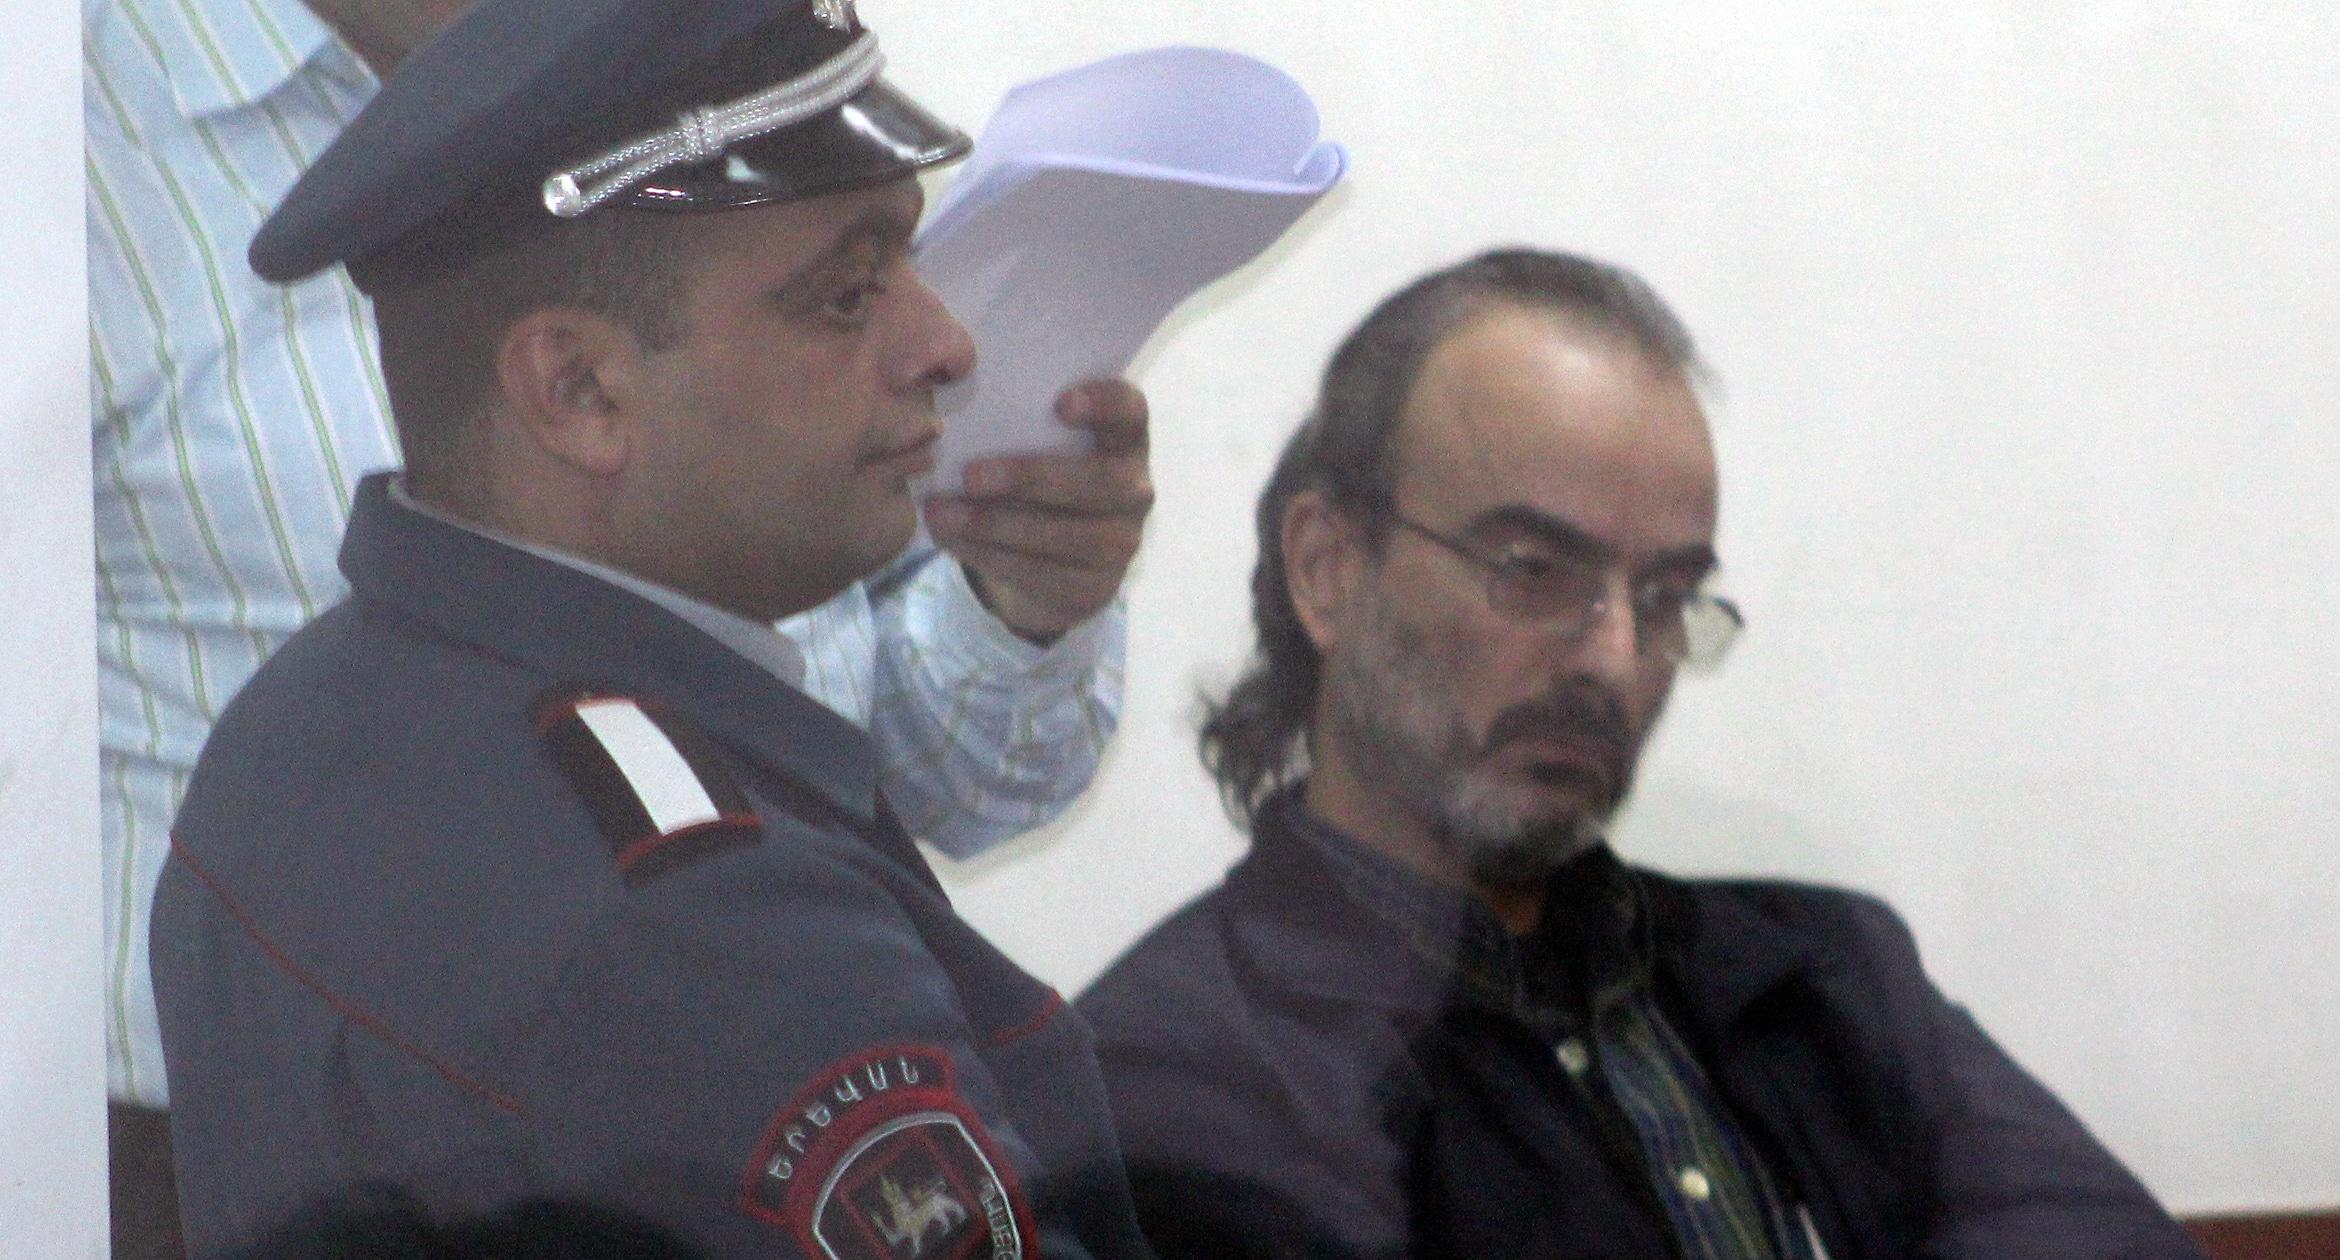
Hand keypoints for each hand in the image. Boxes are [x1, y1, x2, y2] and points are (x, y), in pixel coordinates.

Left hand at [923, 379, 1152, 642]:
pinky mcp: (1096, 587)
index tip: (1061, 404)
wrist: (1048, 555)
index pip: (1131, 412)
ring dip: (1000, 525)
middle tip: (970, 475)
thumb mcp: (1029, 440)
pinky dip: (993, 557)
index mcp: (1123, 438)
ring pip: (1071, 537)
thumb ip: (1009, 413)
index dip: (1105, 405)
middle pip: (1101, 482)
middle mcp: (1135, 488)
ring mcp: (1122, 542)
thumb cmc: (1033, 472)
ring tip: (944, 513)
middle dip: (1032, 477)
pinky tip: (952, 539)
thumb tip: (946, 385)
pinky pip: (1047, 575)